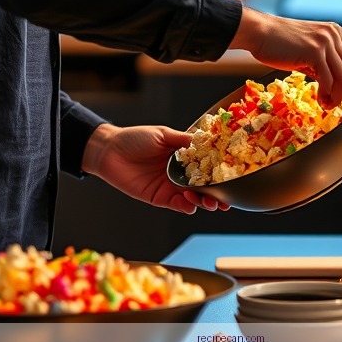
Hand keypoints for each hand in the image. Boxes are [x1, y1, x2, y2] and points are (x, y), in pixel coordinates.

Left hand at [82, 123, 229, 214]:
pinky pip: (177, 205)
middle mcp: (179, 173)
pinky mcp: (159, 198)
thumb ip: (183, 141)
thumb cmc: (134, 138)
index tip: (232, 177)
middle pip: (204, 186)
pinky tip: (190, 203)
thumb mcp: (162, 135)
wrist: (109, 151)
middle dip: (217, 194)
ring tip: (209, 202)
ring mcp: (170, 186)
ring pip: (193, 199)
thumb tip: (206, 141)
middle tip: (226, 200)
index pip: (206, 166)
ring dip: (204, 202)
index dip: (219, 173)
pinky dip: (186, 206)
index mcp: (183, 156)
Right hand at [229, 7, 341, 111]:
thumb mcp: (309, 46)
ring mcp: (325, 42)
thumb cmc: (279, 42)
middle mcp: (333, 34)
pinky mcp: (314, 52)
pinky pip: (328, 80)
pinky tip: (320, 100)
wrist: (259, 32)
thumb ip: (325, 60)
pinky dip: (327, 94)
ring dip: (339, 96)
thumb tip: (336, 84)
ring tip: (329, 106)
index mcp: (335, 31)